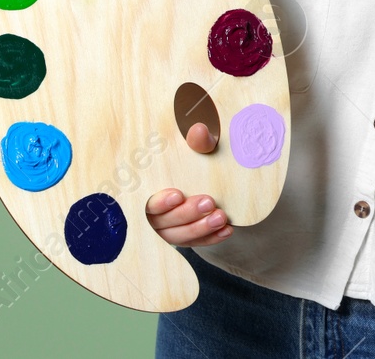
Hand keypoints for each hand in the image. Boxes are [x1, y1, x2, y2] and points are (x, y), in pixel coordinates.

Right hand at [146, 123, 234, 246]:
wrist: (204, 173)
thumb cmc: (192, 161)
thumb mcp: (195, 149)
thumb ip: (197, 143)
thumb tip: (200, 130)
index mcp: (147, 193)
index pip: (147, 203)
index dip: (160, 202)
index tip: (178, 194)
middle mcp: (154, 216)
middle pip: (165, 222)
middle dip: (187, 213)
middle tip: (209, 202)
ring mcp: (169, 230)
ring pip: (180, 236)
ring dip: (201, 228)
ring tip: (221, 217)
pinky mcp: (186, 238)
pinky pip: (196, 243)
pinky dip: (212, 238)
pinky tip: (227, 230)